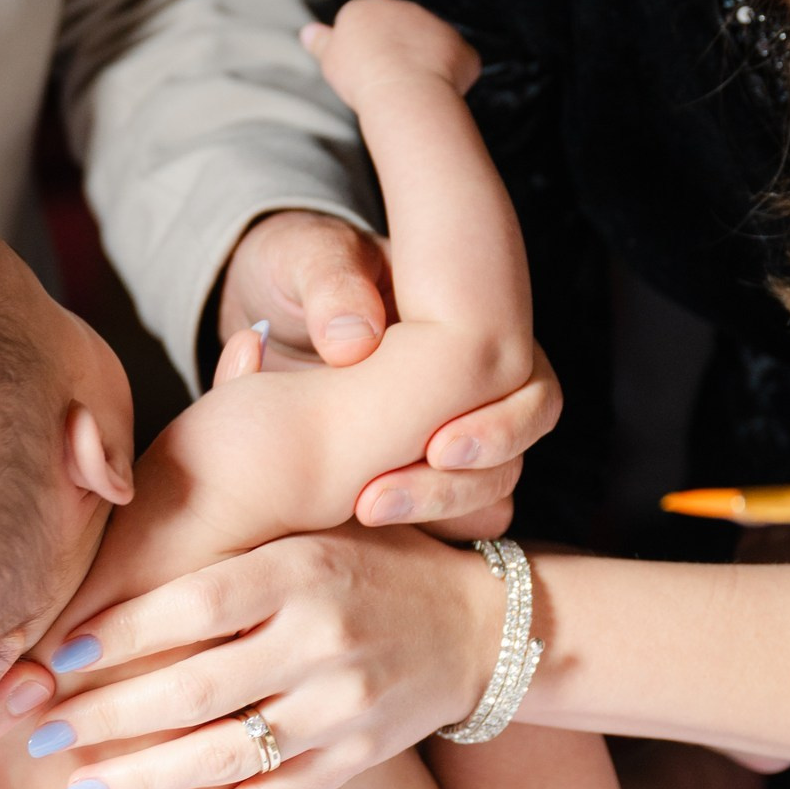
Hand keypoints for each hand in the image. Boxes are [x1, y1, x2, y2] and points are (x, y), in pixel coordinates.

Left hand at [23, 525, 500, 788]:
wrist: (478, 626)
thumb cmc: (368, 567)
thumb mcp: (303, 538)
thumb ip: (223, 560)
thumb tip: (105, 591)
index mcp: (300, 570)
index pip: (189, 605)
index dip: (114, 636)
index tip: (53, 660)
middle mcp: (322, 639)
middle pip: (192, 690)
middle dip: (105, 718)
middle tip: (40, 736)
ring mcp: (343, 706)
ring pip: (225, 755)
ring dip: (142, 777)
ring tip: (81, 788)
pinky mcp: (359, 758)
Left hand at [217, 215, 560, 539]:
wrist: (256, 307)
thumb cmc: (295, 268)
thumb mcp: (306, 256)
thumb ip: (331, 285)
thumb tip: (355, 340)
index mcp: (476, 335)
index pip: (533, 393)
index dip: (499, 429)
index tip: (438, 447)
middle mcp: (473, 391)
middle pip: (509, 462)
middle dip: (456, 489)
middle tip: (378, 499)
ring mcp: (441, 437)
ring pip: (478, 501)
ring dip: (428, 514)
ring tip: (360, 510)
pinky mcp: (401, 473)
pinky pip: (432, 522)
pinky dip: (404, 532)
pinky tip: (349, 532)